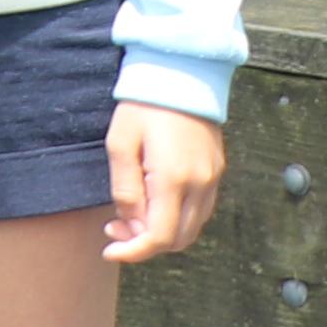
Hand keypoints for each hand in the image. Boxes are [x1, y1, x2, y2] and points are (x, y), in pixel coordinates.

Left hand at [104, 103, 227, 261]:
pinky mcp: (216, 171)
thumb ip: (125, 190)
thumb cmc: (143, 106)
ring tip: (130, 217)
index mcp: (173, 179)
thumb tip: (130, 225)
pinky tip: (154, 205)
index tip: (110, 251)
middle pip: (178, 240)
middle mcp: (200, 184)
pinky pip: (200, 211)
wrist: (180, 74)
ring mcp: (213, 179)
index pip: (159, 236)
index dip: (134, 252)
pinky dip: (178, 220)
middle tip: (115, 230)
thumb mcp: (120, 145)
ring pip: (192, 229)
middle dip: (145, 244)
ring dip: (162, 234)